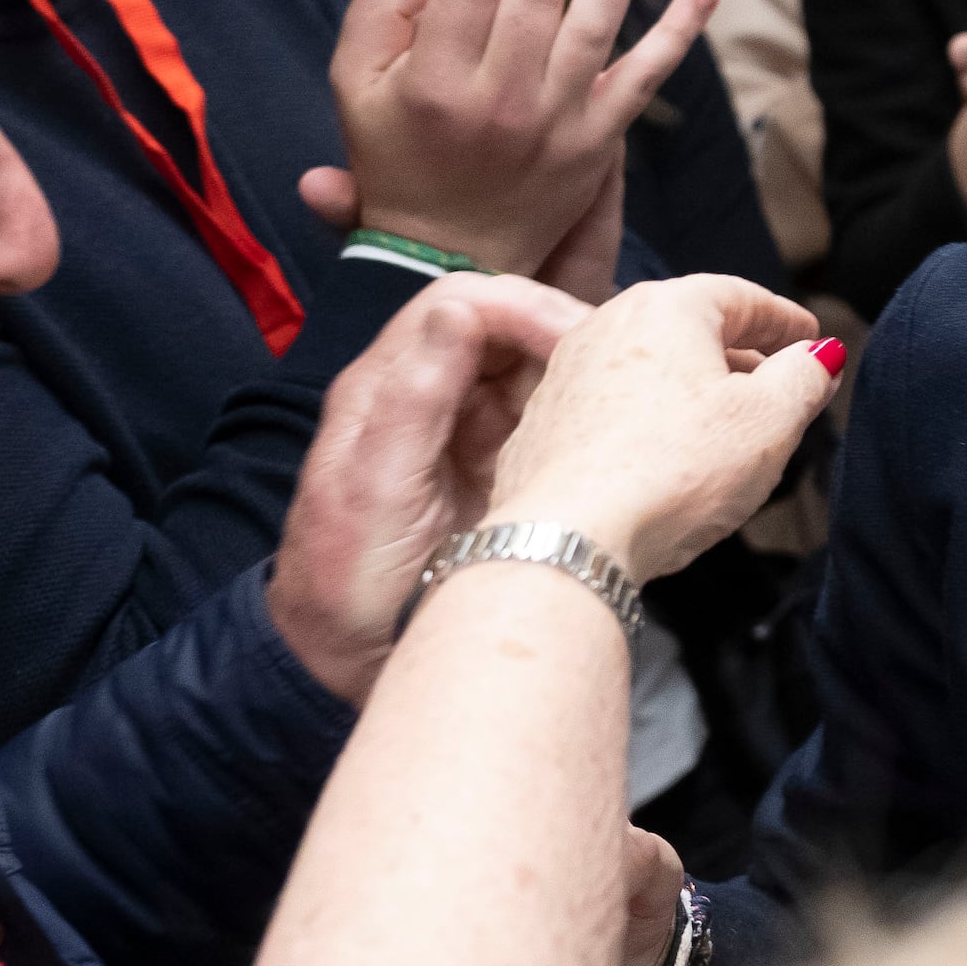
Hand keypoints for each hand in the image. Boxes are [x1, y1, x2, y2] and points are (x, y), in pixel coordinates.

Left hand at [263, 271, 589, 699]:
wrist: (344, 661)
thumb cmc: (348, 582)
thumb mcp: (376, 490)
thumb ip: (414, 398)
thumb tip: (460, 308)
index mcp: (384, 388)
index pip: (461, 304)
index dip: (523, 307)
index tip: (578, 339)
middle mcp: (421, 397)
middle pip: (501, 327)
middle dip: (561, 332)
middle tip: (618, 364)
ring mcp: (457, 433)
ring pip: (525, 368)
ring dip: (574, 369)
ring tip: (622, 394)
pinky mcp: (488, 467)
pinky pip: (536, 416)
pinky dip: (573, 410)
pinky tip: (606, 428)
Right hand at [302, 0, 704, 294]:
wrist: (446, 255)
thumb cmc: (396, 153)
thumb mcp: (353, 84)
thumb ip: (382, 8)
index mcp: (436, 78)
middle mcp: (500, 98)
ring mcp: (556, 122)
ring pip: (596, 20)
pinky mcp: (596, 144)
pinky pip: (644, 79)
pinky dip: (678, 34)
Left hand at [484, 271, 837, 580]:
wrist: (569, 537)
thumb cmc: (674, 472)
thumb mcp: (769, 421)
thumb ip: (805, 378)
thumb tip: (820, 357)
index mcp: (667, 308)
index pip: (741, 296)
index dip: (784, 319)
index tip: (810, 339)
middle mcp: (607, 324)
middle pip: (689, 327)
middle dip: (739, 353)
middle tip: (778, 382)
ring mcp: (567, 373)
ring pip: (649, 366)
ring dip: (692, 387)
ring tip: (726, 425)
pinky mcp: (545, 423)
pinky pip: (613, 406)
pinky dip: (649, 418)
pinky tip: (667, 458)